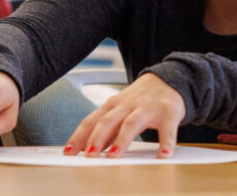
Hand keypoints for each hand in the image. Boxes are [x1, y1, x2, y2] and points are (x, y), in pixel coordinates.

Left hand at [63, 72, 184, 158]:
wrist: (168, 80)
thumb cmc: (139, 101)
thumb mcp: (120, 111)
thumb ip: (107, 130)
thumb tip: (89, 150)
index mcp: (111, 106)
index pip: (90, 121)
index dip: (78, 137)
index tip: (68, 152)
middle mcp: (126, 106)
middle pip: (107, 121)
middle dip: (96, 138)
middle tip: (88, 156)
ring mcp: (147, 109)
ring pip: (131, 124)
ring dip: (121, 141)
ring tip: (113, 157)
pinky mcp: (167, 114)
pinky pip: (166, 130)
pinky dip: (165, 144)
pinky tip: (163, 156)